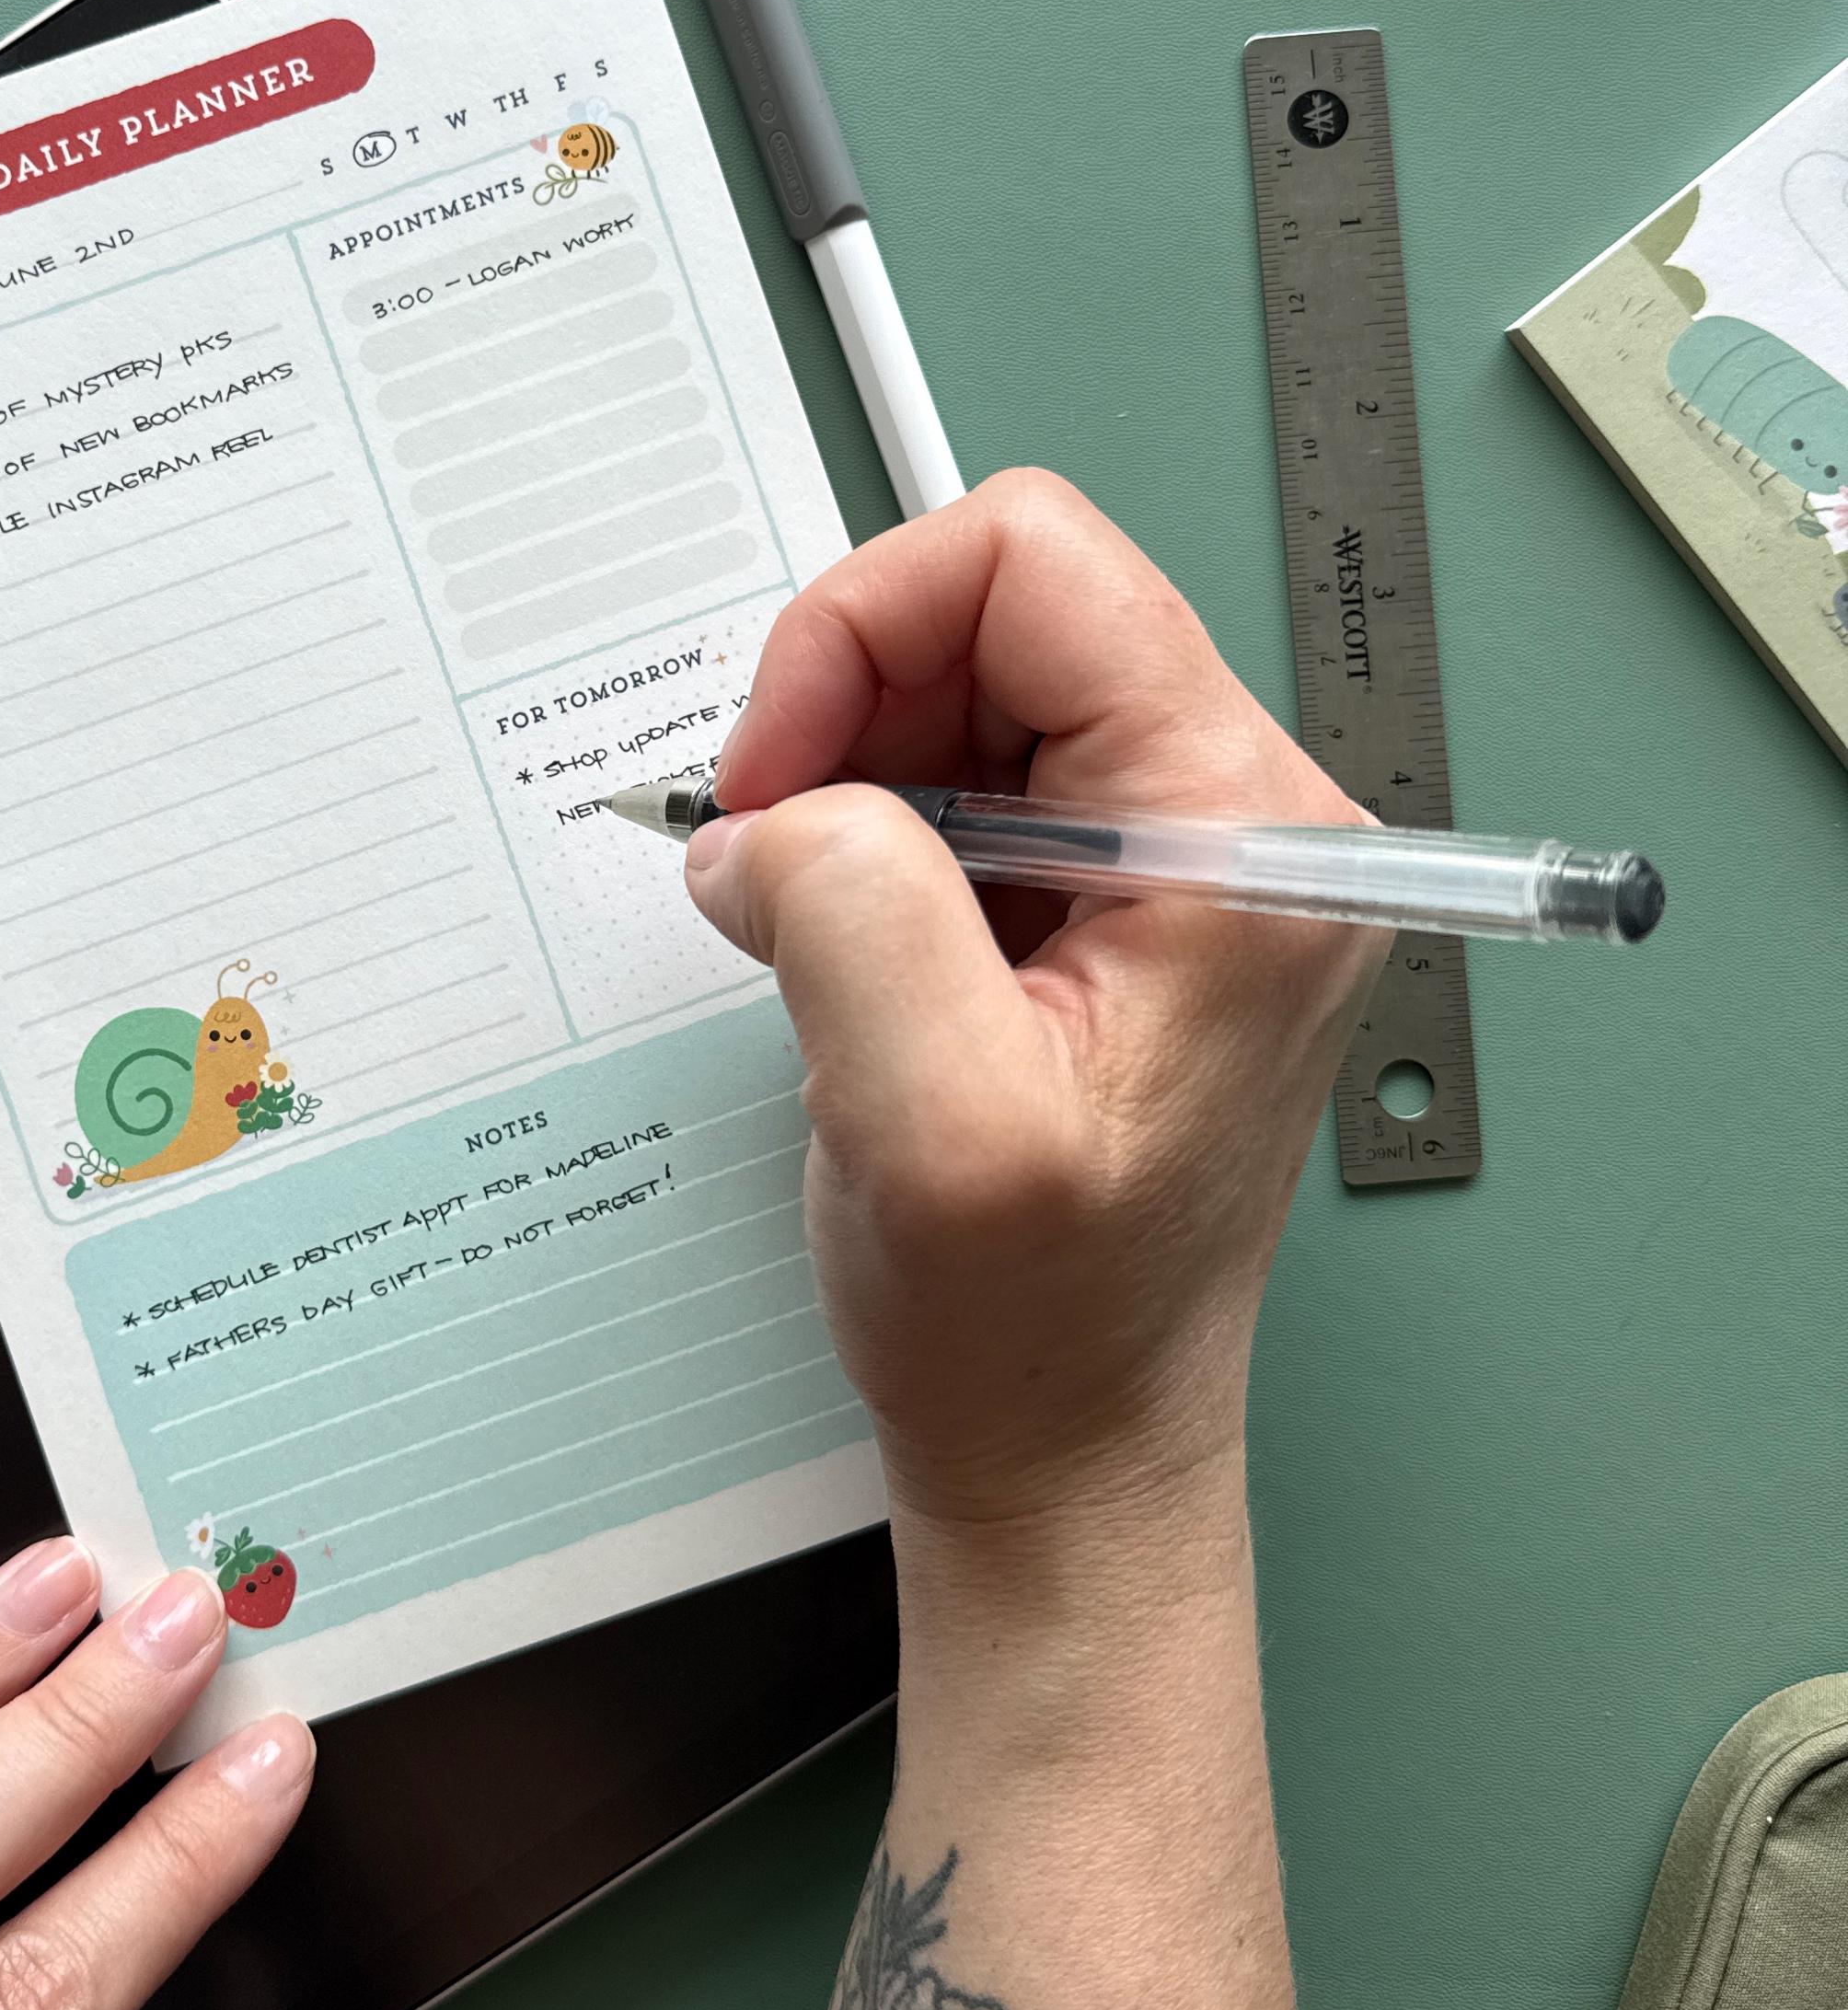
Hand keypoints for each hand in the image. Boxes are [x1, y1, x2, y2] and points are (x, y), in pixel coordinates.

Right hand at [685, 470, 1382, 1529]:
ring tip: (816, 920)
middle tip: (772, 854)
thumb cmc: (1036, 1326)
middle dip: (846, 706)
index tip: (778, 776)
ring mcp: (1180, 851)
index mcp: (1237, 837)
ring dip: (854, 772)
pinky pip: (971, 768)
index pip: (1035, 563)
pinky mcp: (1119, 890)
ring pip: (972, 679)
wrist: (1069, 1447)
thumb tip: (771, 812)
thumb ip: (853, 910)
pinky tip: (854, 939)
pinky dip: (874, 823)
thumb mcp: (931, 1128)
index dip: (861, 629)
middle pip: (1000, 608)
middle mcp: (1236, 815)